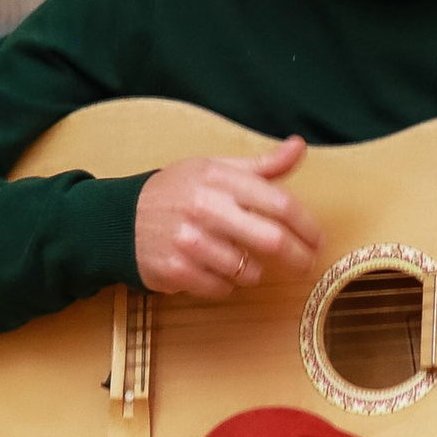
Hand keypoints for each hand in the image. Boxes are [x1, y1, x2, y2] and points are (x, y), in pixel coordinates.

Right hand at [135, 137, 321, 298]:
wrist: (119, 220)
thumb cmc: (176, 193)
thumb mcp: (215, 169)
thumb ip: (261, 165)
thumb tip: (298, 147)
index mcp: (220, 179)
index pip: (281, 205)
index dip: (308, 227)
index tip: (317, 239)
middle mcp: (205, 208)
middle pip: (273, 241)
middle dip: (298, 258)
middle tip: (305, 264)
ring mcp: (190, 242)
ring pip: (248, 271)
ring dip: (253, 271)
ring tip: (240, 259)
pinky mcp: (177, 271)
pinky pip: (222, 288)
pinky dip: (225, 284)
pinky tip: (214, 269)